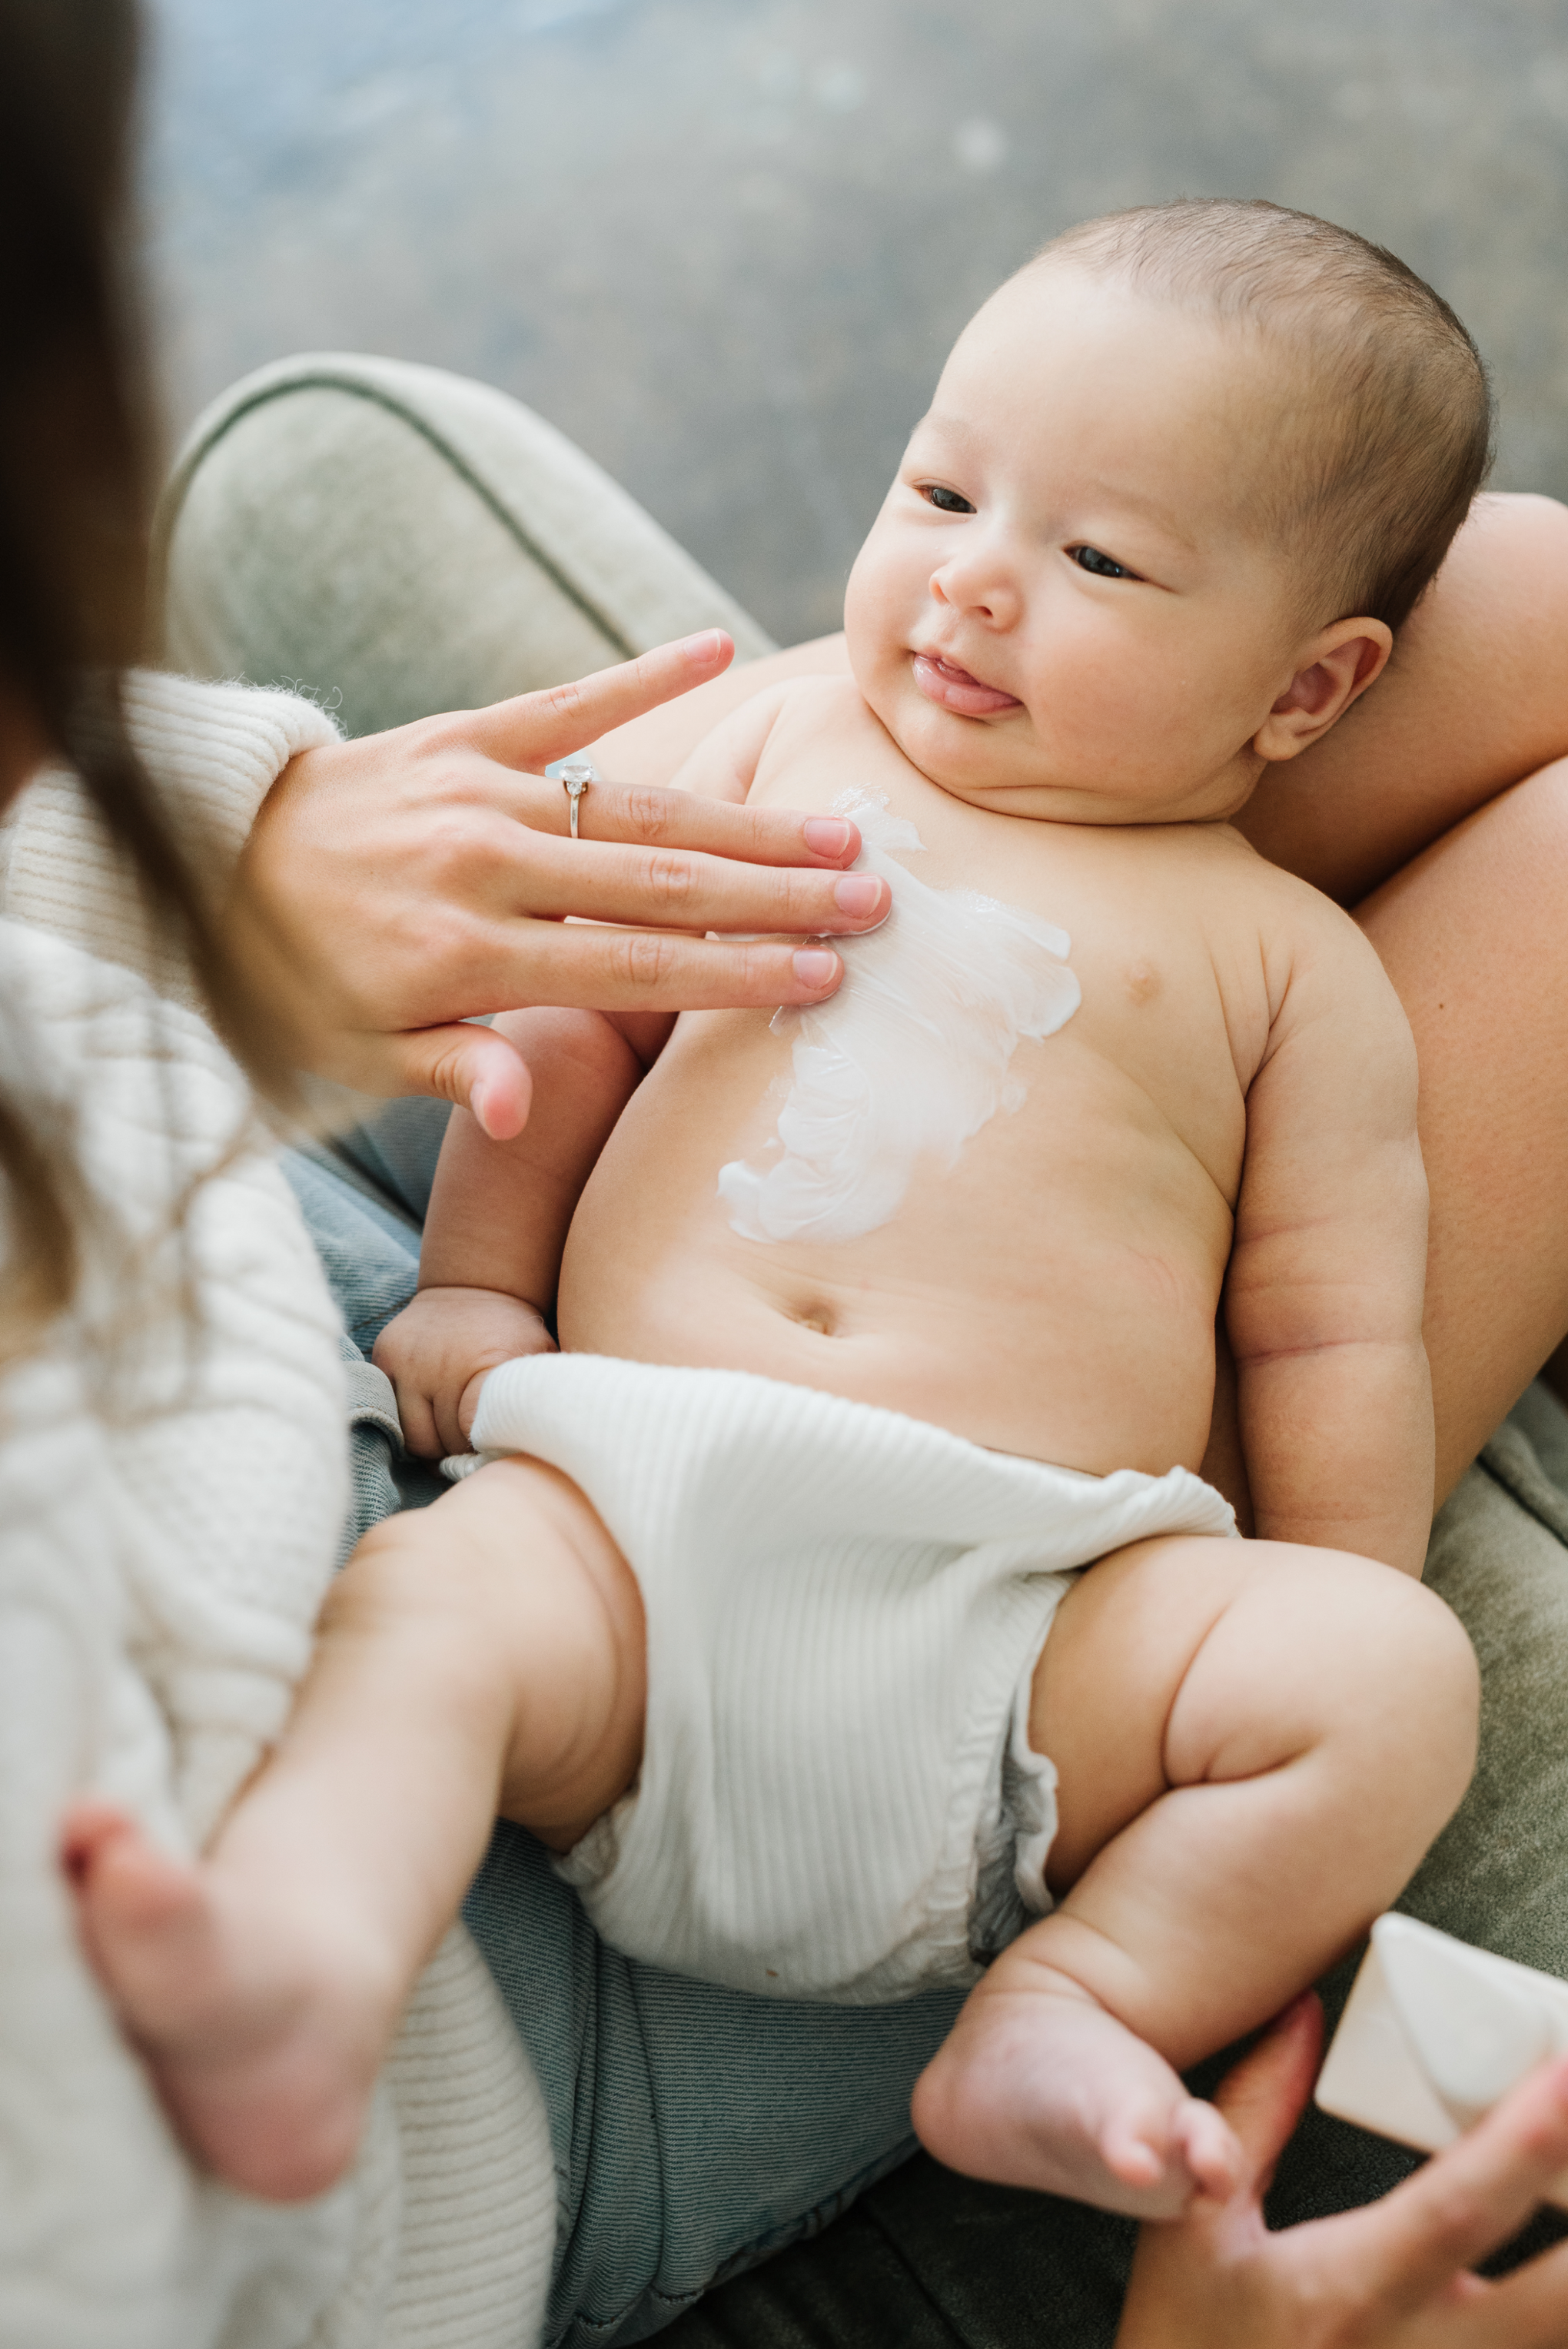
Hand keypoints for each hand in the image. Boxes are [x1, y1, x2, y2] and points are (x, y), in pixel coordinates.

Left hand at [231, 631, 889, 1133]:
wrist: (196, 862)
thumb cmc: (288, 982)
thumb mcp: (353, 1056)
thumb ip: (451, 1072)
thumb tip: (521, 1113)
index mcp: (465, 956)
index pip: (630, 969)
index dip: (733, 972)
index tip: (823, 976)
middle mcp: (482, 865)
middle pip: (659, 882)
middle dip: (775, 892)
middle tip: (875, 895)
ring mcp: (474, 790)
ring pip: (633, 804)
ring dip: (742, 815)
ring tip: (836, 826)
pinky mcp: (456, 735)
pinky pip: (560, 702)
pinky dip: (637, 674)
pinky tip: (715, 645)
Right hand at [372, 1286, 554, 1458]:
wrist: (473, 1286)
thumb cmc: (511, 1334)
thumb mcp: (536, 1357)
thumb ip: (536, 1397)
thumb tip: (540, 1441)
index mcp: (483, 1367)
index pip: (471, 1434)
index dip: (482, 1448)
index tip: (493, 1447)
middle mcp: (439, 1366)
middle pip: (441, 1443)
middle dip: (459, 1452)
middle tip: (474, 1445)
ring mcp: (406, 1363)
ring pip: (412, 1437)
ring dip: (432, 1445)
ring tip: (451, 1435)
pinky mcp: (383, 1358)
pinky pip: (390, 1414)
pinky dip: (409, 1423)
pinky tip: (430, 1417)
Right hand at [1116, 1994, 1567, 2346]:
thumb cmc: (1188, 2342)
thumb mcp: (1194, 2228)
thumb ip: (1252, 2114)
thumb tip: (1303, 2015)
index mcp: (1347, 2293)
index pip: (1450, 2210)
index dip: (1521, 2148)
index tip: (1564, 2075)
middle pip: (1552, 2306)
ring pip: (1554, 2340)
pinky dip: (1553, 2314)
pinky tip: (1554, 2267)